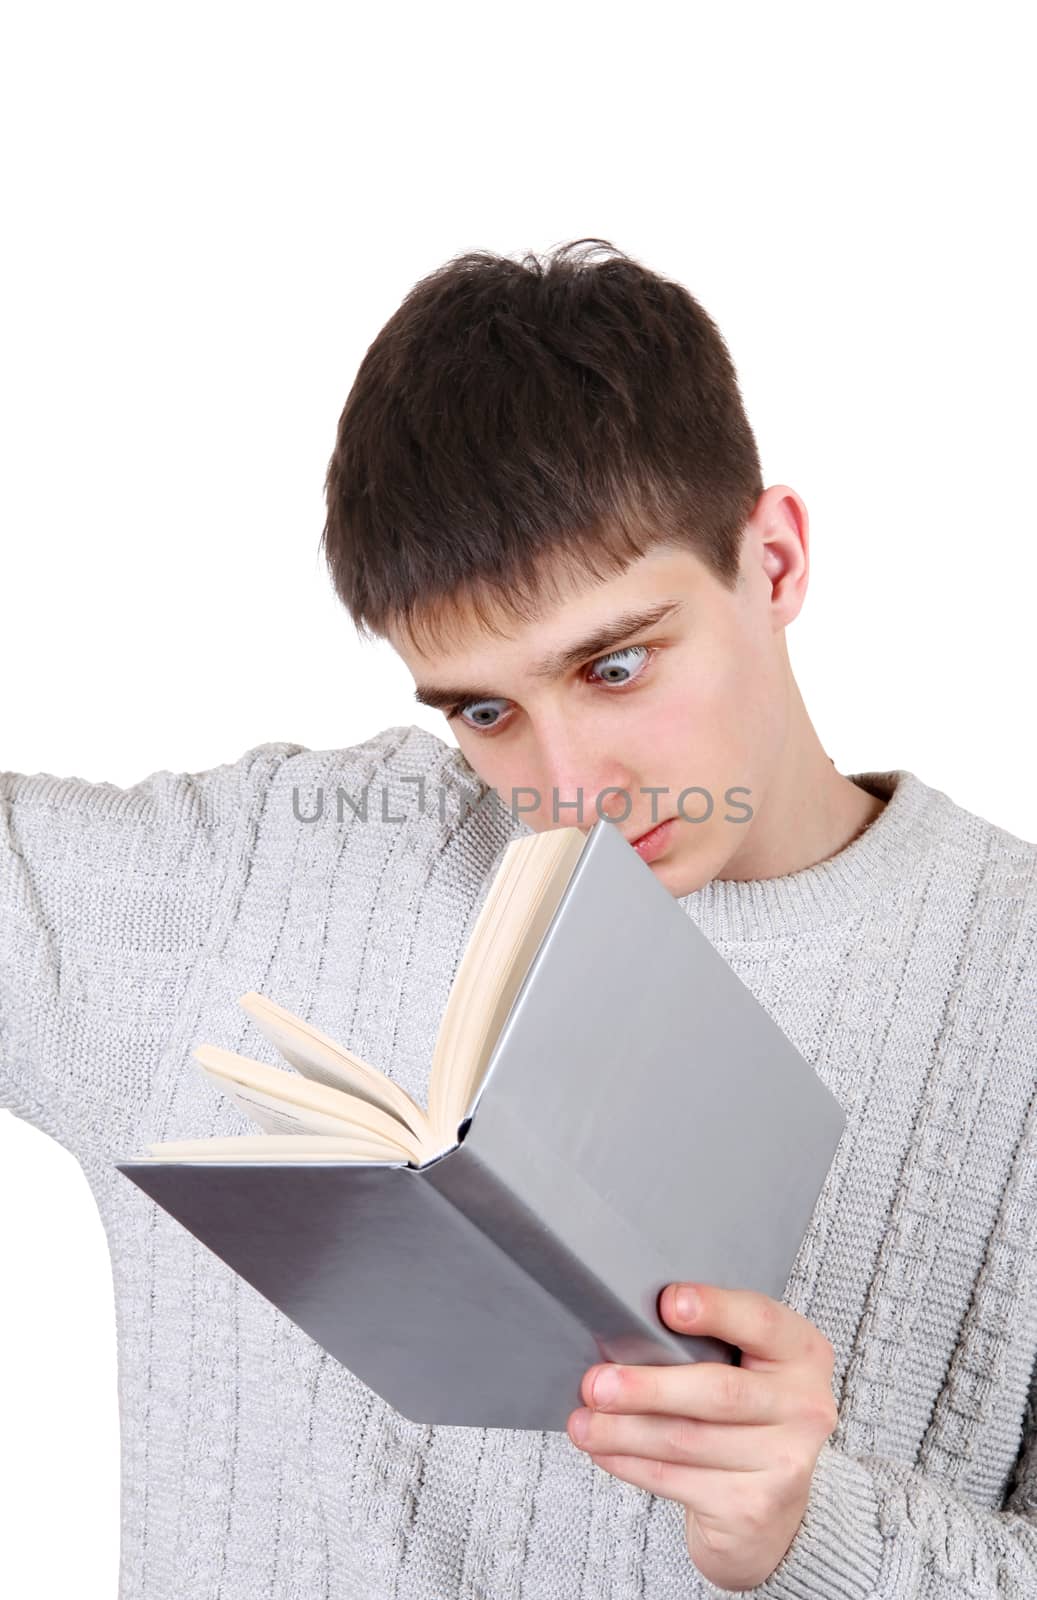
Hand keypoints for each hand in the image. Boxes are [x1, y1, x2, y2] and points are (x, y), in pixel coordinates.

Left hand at [566, 1283, 838, 1591]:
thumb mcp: (746, 1370)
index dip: (716, 1309)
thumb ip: (709, 1345)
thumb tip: (627, 1330)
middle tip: (596, 1383)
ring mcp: (785, 1463)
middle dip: (649, 1387)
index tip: (668, 1303)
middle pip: (718, 1391)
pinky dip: (632, 1465)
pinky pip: (678, 1480)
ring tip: (582, 1423)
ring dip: (624, 1431)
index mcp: (802, 1354)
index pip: (761, 1321)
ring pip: (688, 1441)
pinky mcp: (754, 1508)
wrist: (772, 1510)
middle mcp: (806, 1406)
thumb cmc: (744, 1417)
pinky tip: (604, 1452)